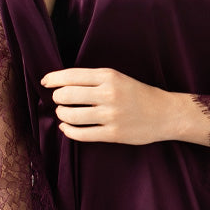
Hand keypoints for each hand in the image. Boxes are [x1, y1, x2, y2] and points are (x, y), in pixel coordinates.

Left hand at [40, 66, 177, 145]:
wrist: (165, 113)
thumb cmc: (138, 94)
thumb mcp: (118, 78)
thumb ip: (93, 80)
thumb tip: (60, 84)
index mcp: (109, 76)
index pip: (71, 76)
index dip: (53, 79)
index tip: (45, 81)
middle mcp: (109, 94)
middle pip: (66, 95)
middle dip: (57, 98)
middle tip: (59, 100)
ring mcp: (111, 115)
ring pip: (71, 116)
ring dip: (62, 114)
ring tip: (64, 113)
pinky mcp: (113, 134)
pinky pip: (81, 134)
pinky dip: (69, 131)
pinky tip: (67, 127)